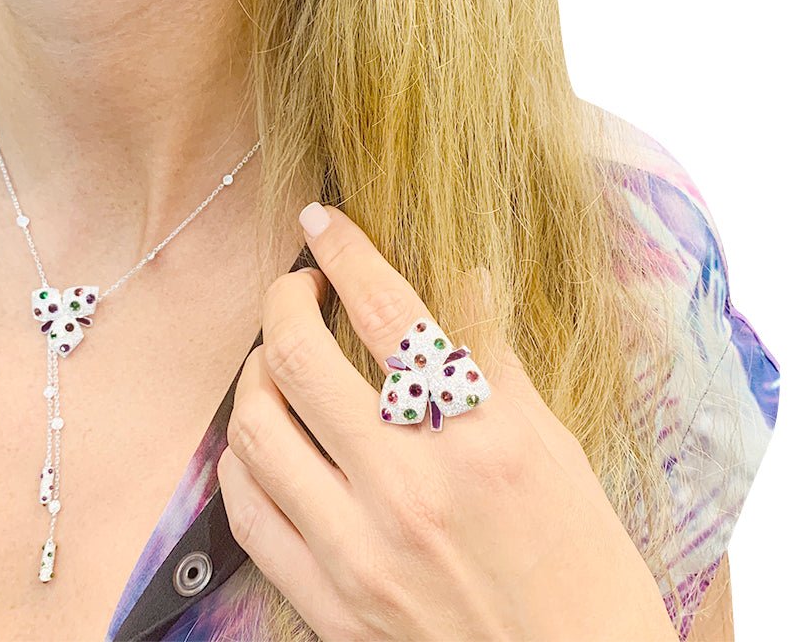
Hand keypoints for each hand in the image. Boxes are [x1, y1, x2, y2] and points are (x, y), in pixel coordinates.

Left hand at [216, 203, 676, 640]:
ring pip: (258, 429)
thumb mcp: (554, 445)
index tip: (324, 222)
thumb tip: (462, 276)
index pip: (391, 311)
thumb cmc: (581, 563)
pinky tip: (265, 439)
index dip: (346, 249)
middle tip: (299, 287)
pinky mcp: (329, 604)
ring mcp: (361, 551)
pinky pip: (248, 515)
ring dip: (257, 373)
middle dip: (285, 298)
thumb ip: (494, 356)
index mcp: (482, 437)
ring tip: (279, 360)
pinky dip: (244, 459)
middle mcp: (413, 487)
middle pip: (300, 356)